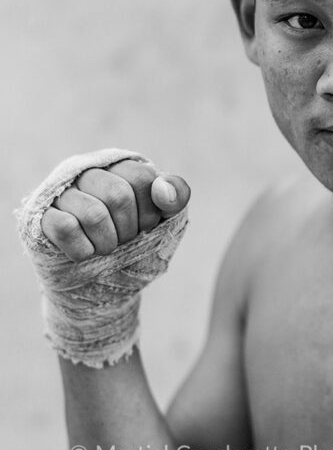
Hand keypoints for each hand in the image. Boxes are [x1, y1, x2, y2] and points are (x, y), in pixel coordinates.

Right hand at [40, 159, 189, 261]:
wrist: (102, 282)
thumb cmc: (135, 240)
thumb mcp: (164, 218)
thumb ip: (175, 196)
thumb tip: (163, 190)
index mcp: (118, 167)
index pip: (142, 177)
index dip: (150, 210)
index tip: (146, 224)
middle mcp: (87, 172)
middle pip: (119, 195)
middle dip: (129, 229)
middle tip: (123, 239)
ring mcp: (60, 193)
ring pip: (93, 214)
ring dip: (108, 243)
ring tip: (106, 247)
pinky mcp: (40, 216)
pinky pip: (65, 228)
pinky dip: (83, 249)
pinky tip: (85, 252)